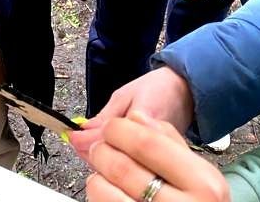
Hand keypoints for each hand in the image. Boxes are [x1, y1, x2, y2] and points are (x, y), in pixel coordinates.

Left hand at [69, 66, 193, 162]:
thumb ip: (102, 118)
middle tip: (81, 140)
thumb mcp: (125, 95)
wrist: (187, 90)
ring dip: (106, 161)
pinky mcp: (163, 164)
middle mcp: (157, 144)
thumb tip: (79, 133)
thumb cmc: (159, 88)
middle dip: (94, 154)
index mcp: (146, 121)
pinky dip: (120, 162)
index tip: (72, 136)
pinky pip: (136, 169)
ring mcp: (162, 157)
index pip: (110, 140)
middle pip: (116, 162)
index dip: (86, 141)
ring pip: (125, 170)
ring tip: (98, 144)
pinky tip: (114, 151)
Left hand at [86, 111, 229, 201]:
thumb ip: (168, 141)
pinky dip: (100, 195)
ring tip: (103, 172)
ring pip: (105, 193)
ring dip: (97, 176)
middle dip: (102, 150)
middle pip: (122, 168)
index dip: (119, 130)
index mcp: (201, 182)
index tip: (111, 126)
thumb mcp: (199, 170)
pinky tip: (110, 192)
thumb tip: (135, 118)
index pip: (147, 144)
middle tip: (99, 146)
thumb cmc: (203, 201)